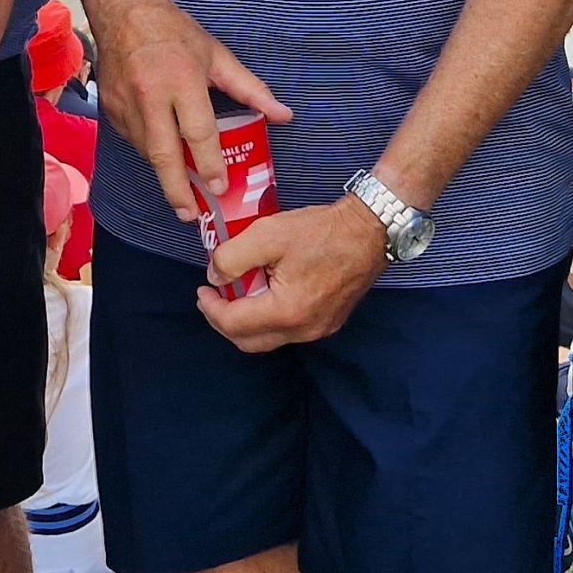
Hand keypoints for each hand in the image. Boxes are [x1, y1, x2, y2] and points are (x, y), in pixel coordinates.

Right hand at [91, 0, 289, 221]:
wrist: (122, 10)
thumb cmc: (174, 31)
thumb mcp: (217, 56)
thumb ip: (251, 89)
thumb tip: (284, 115)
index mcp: (182, 79)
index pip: (198, 132)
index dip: (210, 164)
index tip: (219, 186)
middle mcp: (151, 95)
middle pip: (163, 154)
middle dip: (177, 190)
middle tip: (190, 214)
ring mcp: (125, 104)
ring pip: (146, 151)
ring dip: (165, 171)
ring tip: (181, 189)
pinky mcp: (110, 110)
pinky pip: (132, 140)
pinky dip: (149, 151)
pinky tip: (163, 152)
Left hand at [196, 198, 388, 352]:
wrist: (371, 230)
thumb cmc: (323, 231)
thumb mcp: (268, 234)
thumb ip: (232, 257)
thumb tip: (216, 276)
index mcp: (287, 311)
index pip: (234, 324)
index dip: (211, 308)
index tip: (202, 289)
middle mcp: (304, 330)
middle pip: (249, 342)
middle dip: (224, 321)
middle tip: (212, 298)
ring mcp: (319, 329)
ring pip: (269, 338)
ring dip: (247, 321)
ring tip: (236, 293)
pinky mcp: (329, 322)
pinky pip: (288, 331)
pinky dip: (268, 318)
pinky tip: (263, 293)